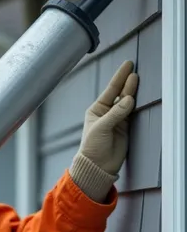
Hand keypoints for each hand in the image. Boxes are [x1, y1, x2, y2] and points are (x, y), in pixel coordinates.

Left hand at [70, 60, 138, 201]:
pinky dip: (136, 105)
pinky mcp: (125, 127)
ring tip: (137, 78)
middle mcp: (107, 112)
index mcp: (96, 109)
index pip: (110, 90)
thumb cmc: (92, 147)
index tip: (127, 65)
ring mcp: (117, 119)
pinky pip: (132, 113)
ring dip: (132, 91)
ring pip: (127, 102)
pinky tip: (139, 95)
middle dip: (127, 81)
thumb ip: (115, 113)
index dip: (119, 77)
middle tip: (134, 69)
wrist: (98, 166)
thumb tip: (128, 99)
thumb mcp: (101, 128)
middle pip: (119, 93)